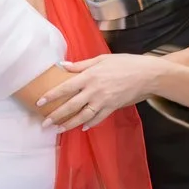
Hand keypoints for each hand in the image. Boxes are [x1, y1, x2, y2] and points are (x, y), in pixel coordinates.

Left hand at [37, 54, 159, 130]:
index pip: (65, 88)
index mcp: (89, 77)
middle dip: (56, 115)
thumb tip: (62, 65)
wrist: (148, 74)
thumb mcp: (101, 59)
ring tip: (59, 129)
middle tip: (44, 123)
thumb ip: (81, 65)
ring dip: (70, 124)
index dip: (51, 96)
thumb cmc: (125, 63)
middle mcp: (94, 90)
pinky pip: (99, 118)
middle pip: (71, 105)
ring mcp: (104, 101)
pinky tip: (83, 127)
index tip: (39, 102)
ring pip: (83, 116)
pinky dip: (90, 123)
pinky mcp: (113, 107)